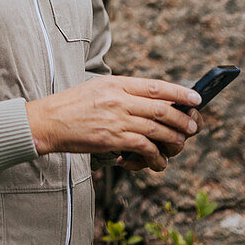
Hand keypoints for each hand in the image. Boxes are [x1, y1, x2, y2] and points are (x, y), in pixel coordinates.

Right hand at [25, 76, 201, 172]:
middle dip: (182, 118)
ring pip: (157, 129)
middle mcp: (120, 99)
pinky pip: (144, 148)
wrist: (48, 121)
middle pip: (162, 108)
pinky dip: (155, 156)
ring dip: (174, 138)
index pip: (156, 86)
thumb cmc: (71, 105)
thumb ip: (121, 92)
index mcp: (117, 83)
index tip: (196, 97)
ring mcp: (118, 119)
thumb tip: (148, 100)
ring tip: (180, 143)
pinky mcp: (113, 139)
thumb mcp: (97, 88)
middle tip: (193, 125)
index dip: (179, 92)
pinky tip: (158, 161)